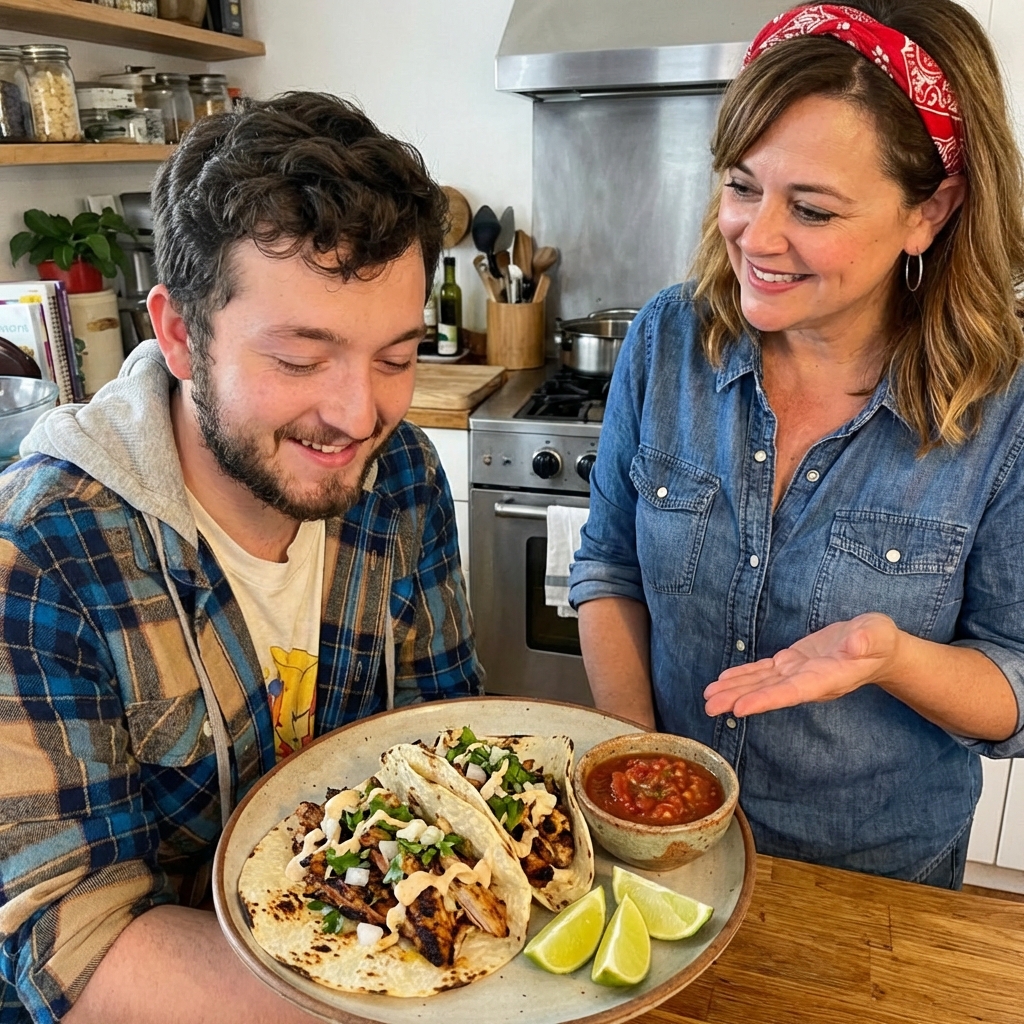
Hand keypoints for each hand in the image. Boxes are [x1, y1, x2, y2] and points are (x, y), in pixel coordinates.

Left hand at [703, 613, 901, 717]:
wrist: (877, 646)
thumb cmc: (879, 640)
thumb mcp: (878, 634)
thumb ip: (868, 640)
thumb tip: (856, 643)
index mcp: (827, 678)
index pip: (792, 692)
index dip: (766, 699)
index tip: (741, 708)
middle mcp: (808, 681)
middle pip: (769, 692)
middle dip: (739, 699)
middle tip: (709, 707)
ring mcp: (797, 673)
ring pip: (762, 683)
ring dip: (734, 689)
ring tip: (708, 697)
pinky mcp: (792, 662)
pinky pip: (764, 671)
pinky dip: (744, 675)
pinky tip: (723, 680)